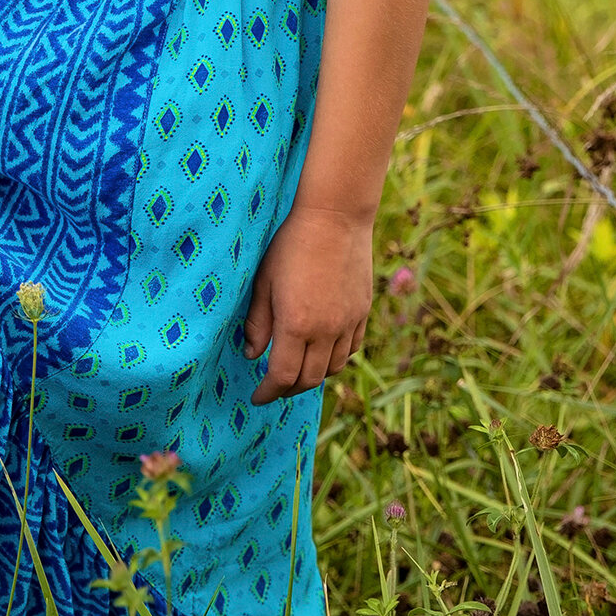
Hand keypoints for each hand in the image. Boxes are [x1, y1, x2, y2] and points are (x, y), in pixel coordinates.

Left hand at [242, 201, 371, 403]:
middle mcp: (326, 331)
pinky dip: (336, 359)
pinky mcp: (363, 312)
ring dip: (313, 376)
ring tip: (298, 372)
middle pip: (309, 379)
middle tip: (274, 388)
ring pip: (333, 368)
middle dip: (289, 390)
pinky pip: (352, 349)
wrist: (335, 218)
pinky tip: (323, 352)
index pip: (282, 376)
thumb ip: (258, 323)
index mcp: (296, 325)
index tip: (257, 396)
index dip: (268, 392)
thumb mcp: (264, 282)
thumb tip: (252, 354)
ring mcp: (348, 323)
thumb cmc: (291, 245)